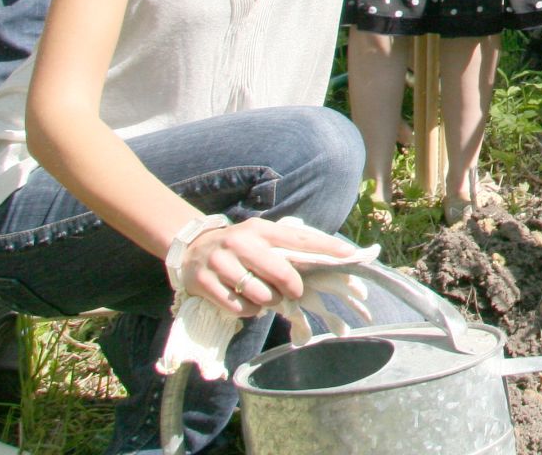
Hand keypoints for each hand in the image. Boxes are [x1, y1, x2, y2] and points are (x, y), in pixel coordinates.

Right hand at [178, 217, 355, 316]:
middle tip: (294, 292)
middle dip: (294, 288)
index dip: (326, 247)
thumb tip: (326, 259)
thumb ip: (287, 246)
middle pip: (281, 272)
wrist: (191, 249)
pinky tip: (246, 302)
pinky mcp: (205, 283)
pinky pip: (239, 308)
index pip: (300, 239)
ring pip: (261, 294)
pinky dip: (249, 311)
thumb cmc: (239, 245)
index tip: (349, 254)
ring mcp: (221, 263)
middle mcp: (242, 243)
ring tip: (265, 296)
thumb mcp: (262, 237)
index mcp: (262, 230)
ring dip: (270, 302)